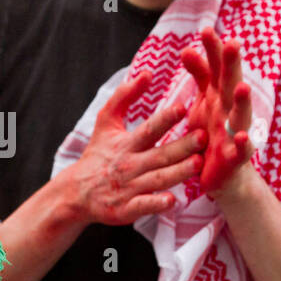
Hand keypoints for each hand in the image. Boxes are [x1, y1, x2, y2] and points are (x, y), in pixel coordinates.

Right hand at [62, 69, 205, 225]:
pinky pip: (143, 206)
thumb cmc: (98, 154)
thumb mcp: (106, 121)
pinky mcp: (126, 209)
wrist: (77, 192)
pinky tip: (172, 200)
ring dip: (177, 173)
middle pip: (159, 155)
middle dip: (182, 147)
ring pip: (157, 179)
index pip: (148, 129)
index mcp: (126, 143)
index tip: (183, 108)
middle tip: (203, 137)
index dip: (165, 119)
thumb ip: (125, 96)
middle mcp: (130, 165)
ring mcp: (129, 188)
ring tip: (198, 164)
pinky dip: (156, 204)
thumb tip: (147, 72)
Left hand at [179, 27, 253, 195]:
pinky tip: (240, 137)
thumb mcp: (204, 101)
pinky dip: (241, 143)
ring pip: (241, 114)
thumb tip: (188, 48)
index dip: (213, 50)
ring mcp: (234, 132)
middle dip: (233, 65)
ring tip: (242, 87)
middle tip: (233, 43)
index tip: (205, 29)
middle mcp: (229, 110)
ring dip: (243, 101)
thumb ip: (199, 75)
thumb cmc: (211, 133)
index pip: (216, 68)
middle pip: (232, 83)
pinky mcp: (235, 157)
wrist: (221, 174)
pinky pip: (240, 150)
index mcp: (219, 96)